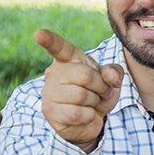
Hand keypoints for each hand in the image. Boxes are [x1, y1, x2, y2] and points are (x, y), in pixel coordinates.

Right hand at [35, 28, 123, 152]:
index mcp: (69, 59)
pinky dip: (88, 116)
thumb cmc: (97, 94)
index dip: (49, 39)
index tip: (39, 33)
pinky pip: (75, 113)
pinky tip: (85, 116)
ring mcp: (49, 92)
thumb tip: (110, 76)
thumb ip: (114, 72)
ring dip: (95, 103)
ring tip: (92, 105)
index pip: (59, 47)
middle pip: (85, 76)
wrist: (89, 120)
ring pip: (80, 96)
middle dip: (101, 87)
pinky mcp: (49, 111)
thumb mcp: (111, 80)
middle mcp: (55, 72)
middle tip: (103, 93)